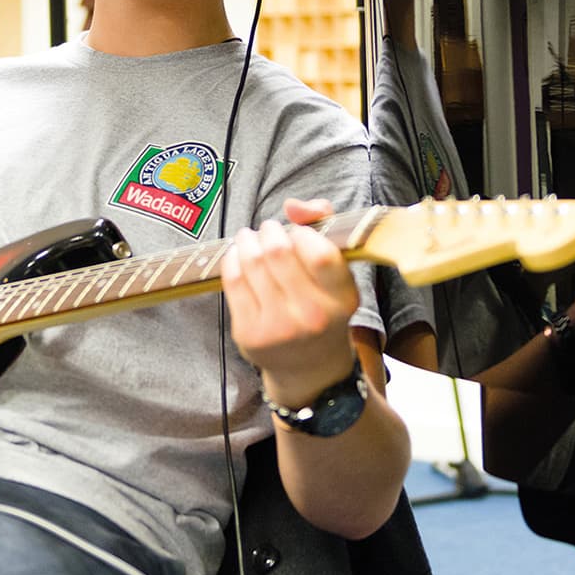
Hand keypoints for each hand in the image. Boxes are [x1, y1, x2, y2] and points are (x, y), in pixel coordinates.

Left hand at [221, 198, 359, 406]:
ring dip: (247, 240)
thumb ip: (324, 227)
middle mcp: (312, 317)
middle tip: (269, 229)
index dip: (304, 233)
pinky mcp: (249, 334)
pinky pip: (232, 280)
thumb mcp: (338, 275)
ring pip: (252, 261)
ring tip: (250, 237)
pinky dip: (232, 258)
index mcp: (342, 300)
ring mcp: (278, 328)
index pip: (321, 253)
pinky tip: (238, 254)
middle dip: (269, 230)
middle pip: (278, 252)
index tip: (298, 232)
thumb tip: (292, 205)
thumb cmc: (323, 307)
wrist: (308, 369)